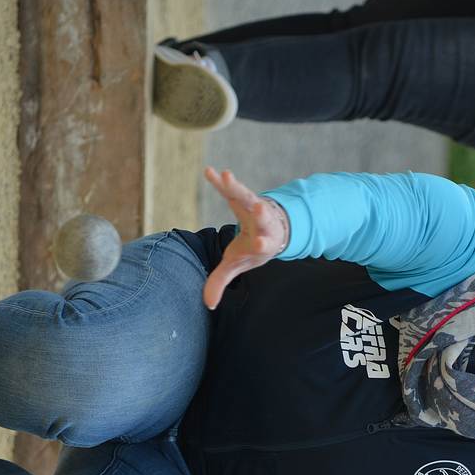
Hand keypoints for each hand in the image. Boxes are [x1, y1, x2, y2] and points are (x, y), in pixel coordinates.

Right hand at [202, 167, 289, 309]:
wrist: (267, 225)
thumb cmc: (252, 247)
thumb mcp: (239, 263)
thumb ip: (222, 280)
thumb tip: (208, 304)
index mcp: (263, 243)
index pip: (262, 243)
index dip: (261, 244)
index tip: (260, 245)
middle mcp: (262, 223)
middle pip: (261, 216)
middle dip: (260, 212)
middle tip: (258, 206)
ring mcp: (254, 205)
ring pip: (248, 196)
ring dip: (238, 188)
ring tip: (226, 176)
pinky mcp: (244, 195)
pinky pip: (232, 187)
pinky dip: (221, 181)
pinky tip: (209, 171)